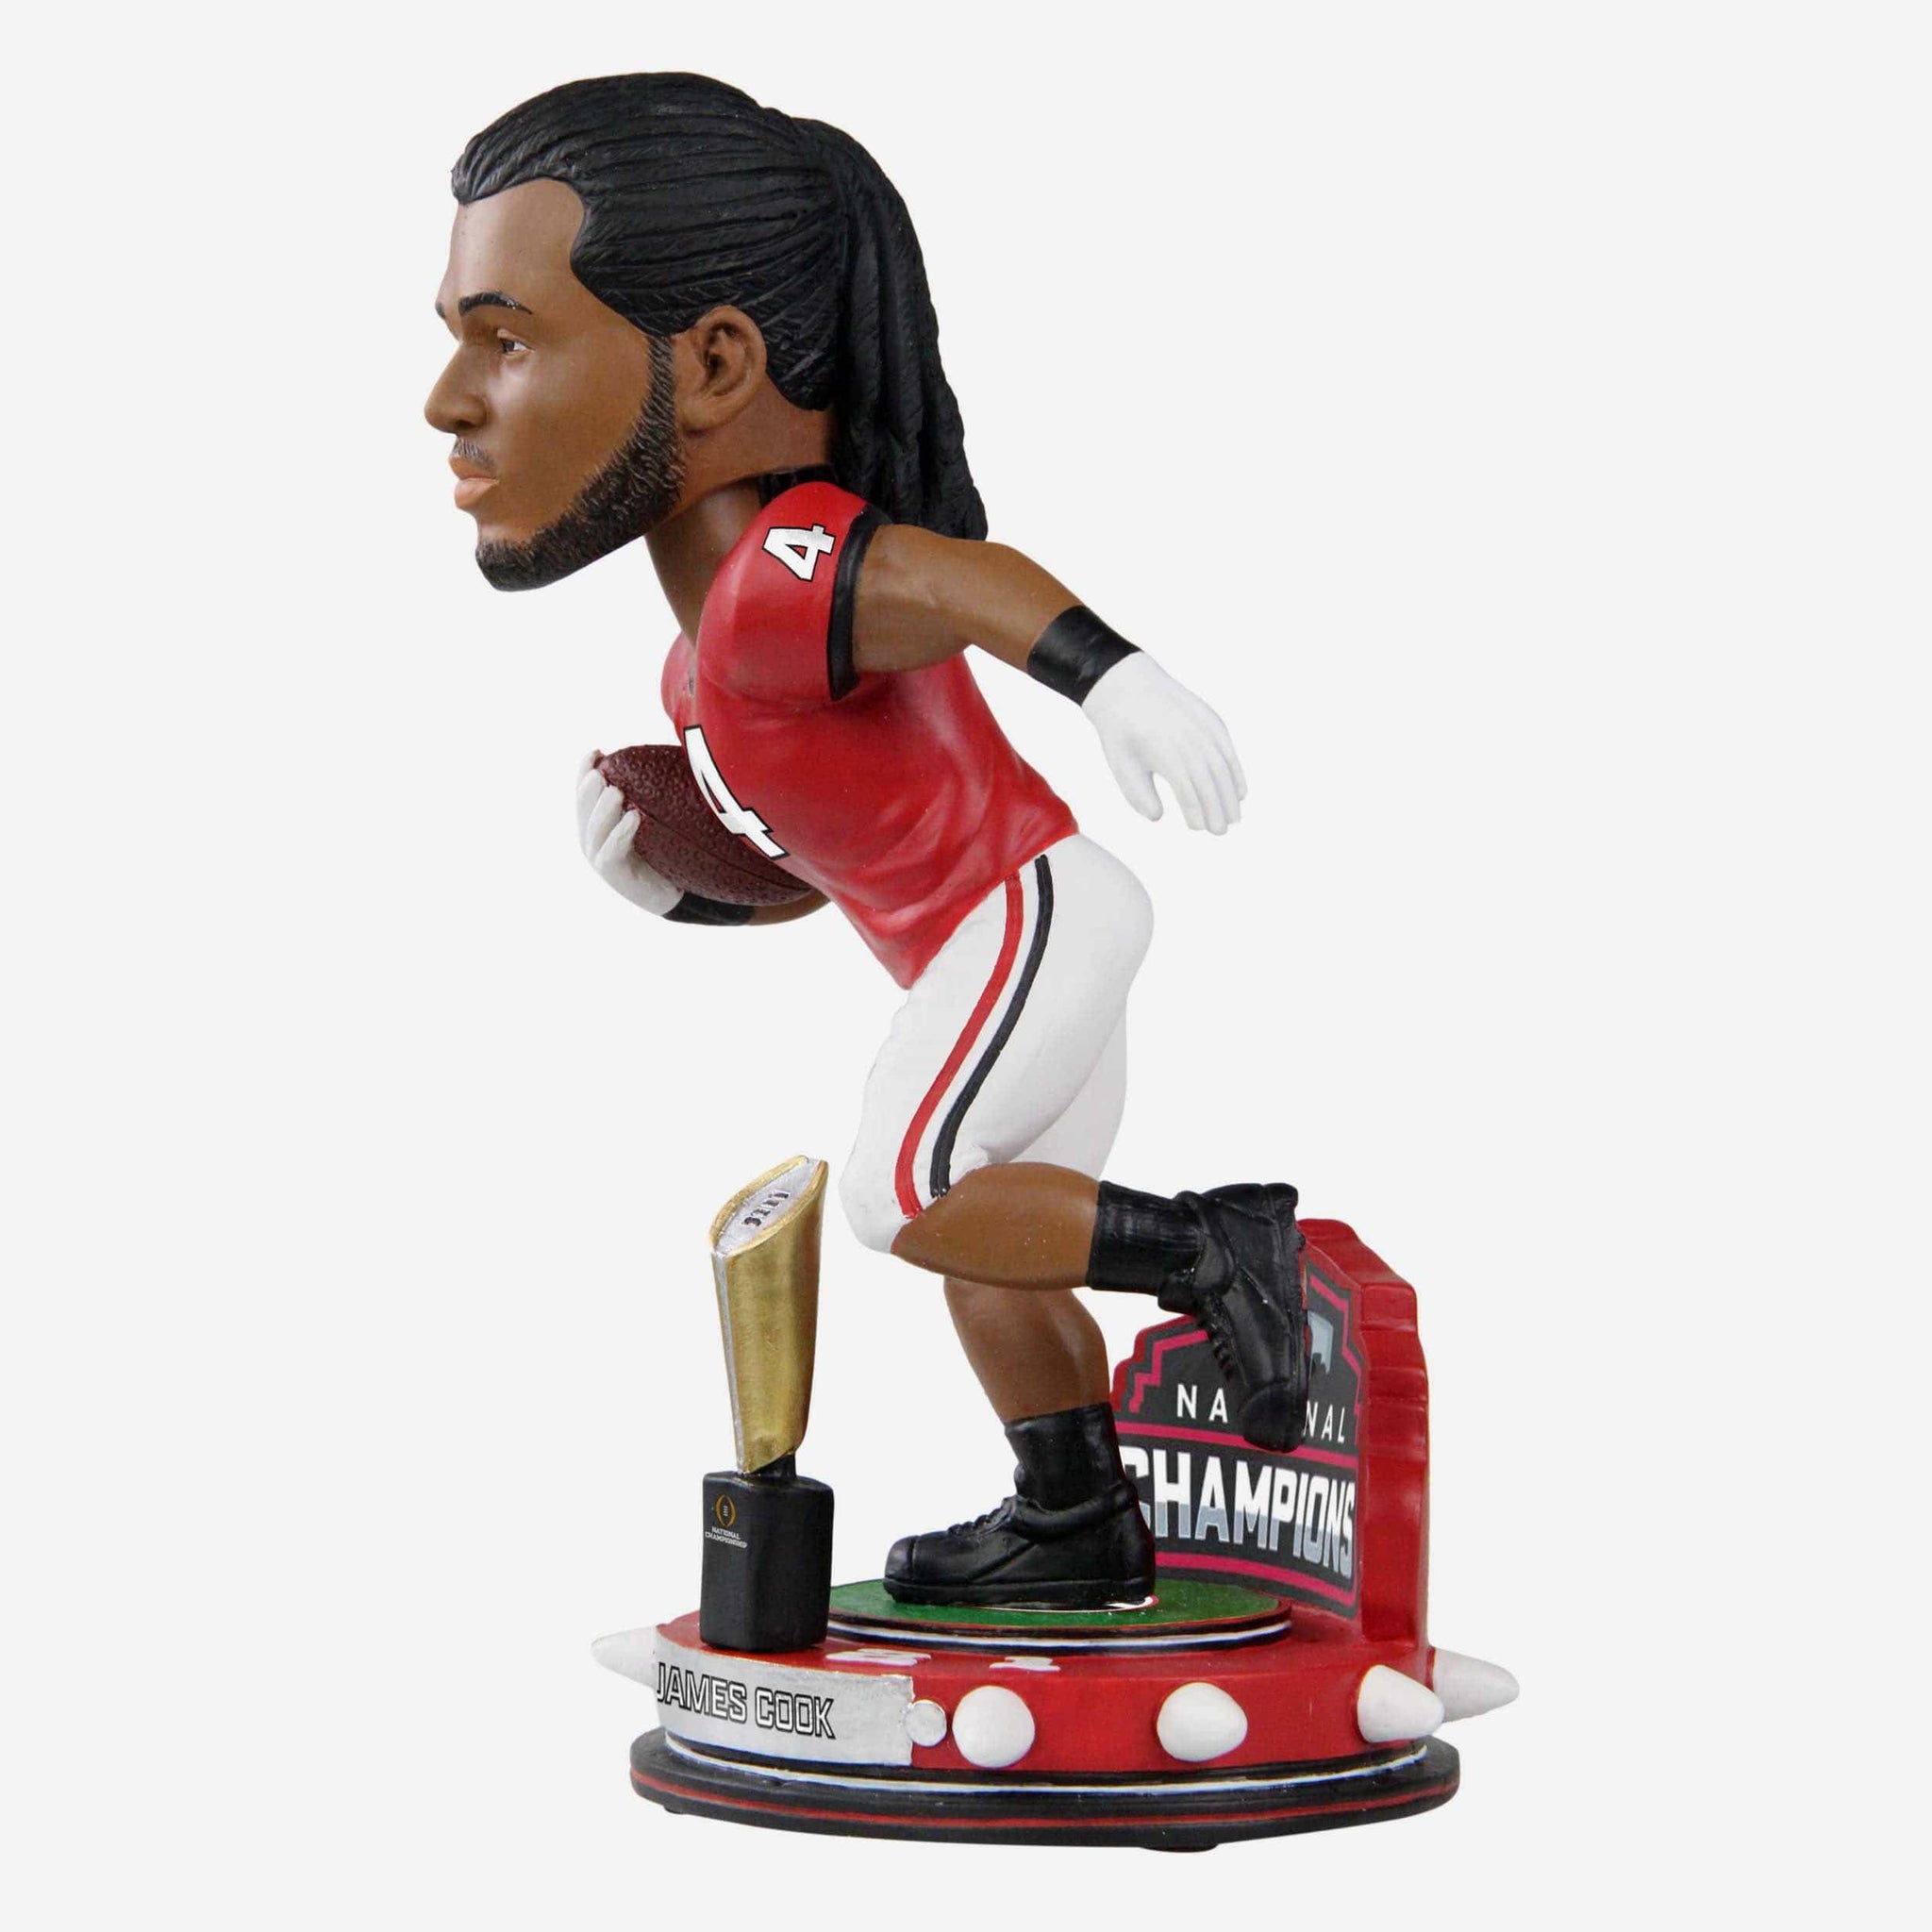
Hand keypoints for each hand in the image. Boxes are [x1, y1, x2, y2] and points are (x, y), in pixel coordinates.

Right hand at [574, 752, 680, 914]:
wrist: (672, 890)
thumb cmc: (661, 847)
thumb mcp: (650, 815)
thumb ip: (644, 792)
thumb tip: (657, 757)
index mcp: (596, 820)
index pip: (583, 793)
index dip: (583, 772)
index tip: (595, 752)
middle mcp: (592, 838)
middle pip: (583, 809)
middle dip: (589, 789)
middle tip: (601, 772)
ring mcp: (599, 856)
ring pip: (595, 829)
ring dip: (604, 809)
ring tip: (616, 792)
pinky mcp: (613, 874)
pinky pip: (612, 851)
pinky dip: (621, 833)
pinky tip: (634, 817)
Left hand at [1081, 655, 1246, 833]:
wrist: (1127, 684)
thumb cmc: (1121, 731)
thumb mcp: (1121, 764)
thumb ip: (1137, 794)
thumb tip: (1158, 817)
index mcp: (1165, 752)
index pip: (1188, 790)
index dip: (1196, 812)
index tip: (1198, 828)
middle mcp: (1190, 740)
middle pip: (1210, 781)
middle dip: (1218, 809)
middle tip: (1221, 832)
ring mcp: (1204, 728)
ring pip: (1223, 768)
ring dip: (1231, 795)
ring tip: (1233, 818)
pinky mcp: (1211, 720)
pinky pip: (1229, 751)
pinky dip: (1237, 772)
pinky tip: (1240, 792)